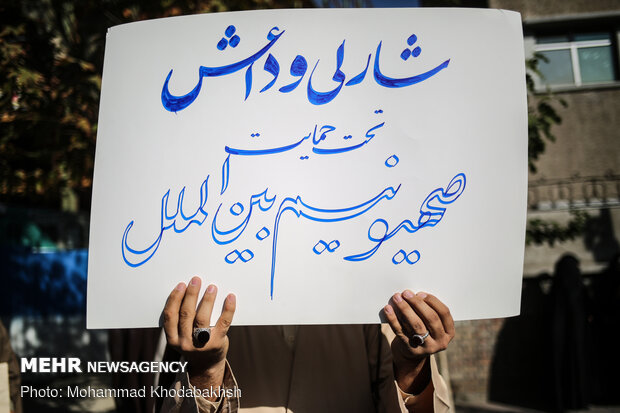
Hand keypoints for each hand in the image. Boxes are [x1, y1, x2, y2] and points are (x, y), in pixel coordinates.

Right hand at [163, 276, 235, 392]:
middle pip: (186, 314)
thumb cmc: (194, 344)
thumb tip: (187, 291)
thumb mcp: (181, 336)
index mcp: (173, 339)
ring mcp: (201, 344)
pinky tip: (230, 298)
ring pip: (202, 318)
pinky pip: (223, 323)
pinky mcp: (217, 343)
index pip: (170, 316)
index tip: (181, 285)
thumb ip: (180, 320)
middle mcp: (185, 343)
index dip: (175, 299)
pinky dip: (228, 309)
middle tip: (196, 280)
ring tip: (212, 287)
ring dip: (207, 300)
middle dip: (191, 295)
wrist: (207, 366)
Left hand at [384, 290, 454, 393]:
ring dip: (405, 309)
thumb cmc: (423, 331)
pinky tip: (388, 309)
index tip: (420, 293)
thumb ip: (428, 311)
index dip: (433, 301)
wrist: (411, 354)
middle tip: (406, 293)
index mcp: (449, 332)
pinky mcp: (411, 349)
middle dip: (418, 303)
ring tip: (397, 298)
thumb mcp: (431, 324)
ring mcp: (426, 347)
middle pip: (431, 318)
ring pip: (416, 325)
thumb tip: (414, 294)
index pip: (444, 313)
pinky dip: (393, 318)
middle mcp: (440, 341)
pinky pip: (400, 331)